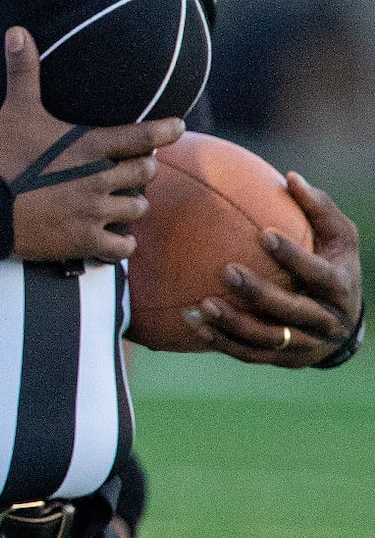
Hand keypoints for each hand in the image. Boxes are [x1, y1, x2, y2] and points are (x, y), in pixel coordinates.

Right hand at [0, 28, 179, 265]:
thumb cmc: (1, 156)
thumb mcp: (16, 110)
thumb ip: (24, 71)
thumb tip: (17, 29)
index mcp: (90, 146)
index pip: (143, 136)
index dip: (165, 130)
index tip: (176, 127)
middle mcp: (100, 178)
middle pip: (147, 173)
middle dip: (141, 170)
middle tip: (128, 170)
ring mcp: (94, 212)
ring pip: (138, 208)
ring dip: (130, 205)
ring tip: (116, 202)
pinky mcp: (84, 240)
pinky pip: (123, 247)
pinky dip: (121, 243)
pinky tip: (111, 237)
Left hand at [184, 170, 362, 367]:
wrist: (343, 325)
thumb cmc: (335, 265)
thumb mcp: (339, 237)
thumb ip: (319, 209)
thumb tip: (291, 177)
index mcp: (341, 287)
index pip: (319, 274)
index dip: (294, 257)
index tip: (264, 234)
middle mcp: (327, 320)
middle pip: (292, 310)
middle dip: (259, 293)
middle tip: (226, 270)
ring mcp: (306, 345)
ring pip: (269, 338)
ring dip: (234, 324)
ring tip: (201, 304)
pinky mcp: (284, 360)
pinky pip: (250, 354)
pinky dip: (222, 341)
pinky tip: (194, 324)